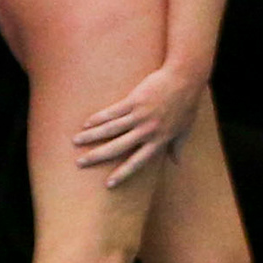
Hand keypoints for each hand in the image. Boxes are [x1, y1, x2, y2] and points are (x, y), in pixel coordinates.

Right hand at [73, 64, 204, 185]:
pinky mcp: (134, 100)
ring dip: (91, 136)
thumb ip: (178, 147)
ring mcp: (140, 115)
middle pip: (117, 147)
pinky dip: (98, 118)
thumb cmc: (187, 103)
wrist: (186, 77)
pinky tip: (86, 123)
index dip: (123, 173)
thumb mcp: (185, 129)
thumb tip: (177, 163)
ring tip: (75, 141)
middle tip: (79, 163)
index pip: (138, 162)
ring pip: (110, 129)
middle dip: (97, 156)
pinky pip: (112, 112)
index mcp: (159, 140)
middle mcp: (147, 131)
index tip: (108, 185)